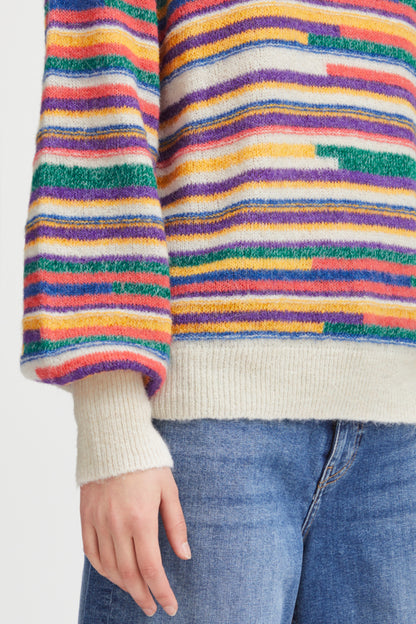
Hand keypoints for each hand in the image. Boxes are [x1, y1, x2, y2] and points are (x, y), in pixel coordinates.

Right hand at [80, 466, 190, 616]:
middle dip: (142, 596)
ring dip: (124, 585)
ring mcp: (98, 521)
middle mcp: (117, 524)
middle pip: (129, 574)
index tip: (170, 606)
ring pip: (109, 567)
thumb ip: (176, 525)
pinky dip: (102, 568)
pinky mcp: (85, 516)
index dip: (161, 591)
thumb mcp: (169, 490)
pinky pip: (90, 552)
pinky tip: (113, 573)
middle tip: (152, 607)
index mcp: (141, 519)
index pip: (151, 568)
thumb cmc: (147, 461)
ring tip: (137, 590)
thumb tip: (184, 555)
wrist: (115, 439)